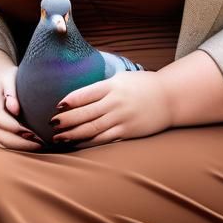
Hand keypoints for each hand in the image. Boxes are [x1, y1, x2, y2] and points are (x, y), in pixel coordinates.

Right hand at [0, 64, 44, 151]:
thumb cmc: (9, 79)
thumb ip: (11, 91)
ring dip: (19, 147)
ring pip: (1, 142)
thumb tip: (14, 109)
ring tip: (39, 146)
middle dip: (18, 142)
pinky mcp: (0, 132)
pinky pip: (5, 145)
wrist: (1, 82)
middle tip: (39, 143)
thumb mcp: (10, 77)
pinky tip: (33, 147)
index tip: (30, 131)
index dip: (11, 125)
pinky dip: (18, 149)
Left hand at [51, 70, 172, 148]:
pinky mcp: (128, 132)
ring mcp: (122, 118)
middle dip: (66, 120)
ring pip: (93, 129)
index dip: (69, 101)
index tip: (57, 107)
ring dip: (73, 134)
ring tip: (59, 137)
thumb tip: (77, 97)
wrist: (170, 98)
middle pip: (85, 113)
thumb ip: (101, 87)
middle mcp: (116, 102)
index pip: (84, 94)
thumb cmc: (142, 86)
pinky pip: (105, 139)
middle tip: (52, 124)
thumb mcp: (121, 78)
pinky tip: (77, 144)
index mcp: (112, 86)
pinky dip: (89, 143)